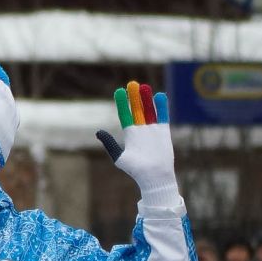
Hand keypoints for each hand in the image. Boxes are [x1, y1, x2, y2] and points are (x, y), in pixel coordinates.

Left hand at [94, 80, 179, 206]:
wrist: (154, 177)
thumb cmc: (135, 170)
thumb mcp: (119, 156)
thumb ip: (110, 143)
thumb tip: (98, 132)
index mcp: (129, 134)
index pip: (124, 114)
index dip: (122, 103)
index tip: (119, 91)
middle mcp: (140, 130)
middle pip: (137, 109)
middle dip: (134, 97)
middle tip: (132, 83)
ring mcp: (152, 130)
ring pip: (149, 110)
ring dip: (146, 99)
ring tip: (144, 86)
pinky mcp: (163, 132)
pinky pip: (163, 116)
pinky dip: (161, 107)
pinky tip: (159, 96)